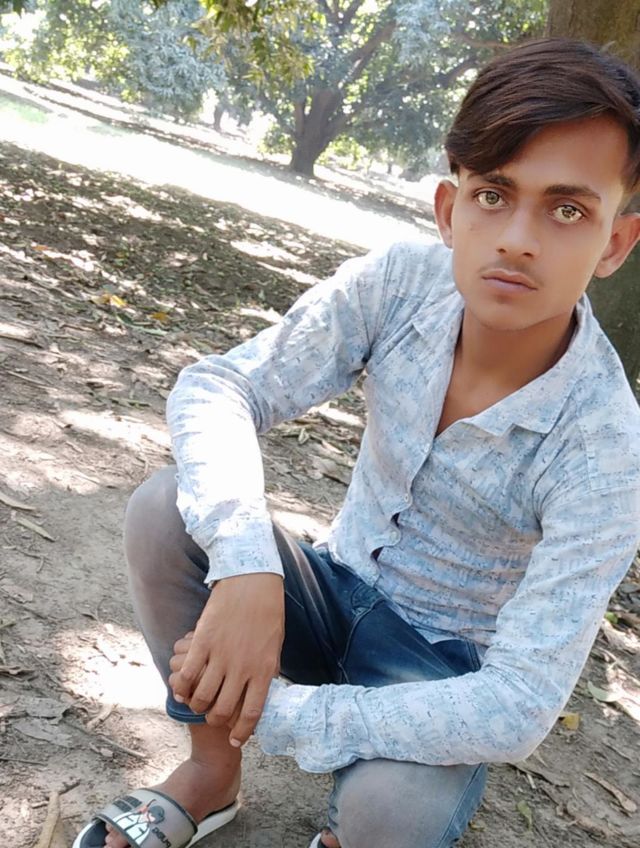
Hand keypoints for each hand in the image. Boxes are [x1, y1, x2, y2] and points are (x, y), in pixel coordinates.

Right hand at [169, 572, 283, 746]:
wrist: (252, 581)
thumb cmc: (268, 610)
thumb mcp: (275, 644)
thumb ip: (267, 669)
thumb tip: (264, 688)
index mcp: (263, 669)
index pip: (251, 713)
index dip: (242, 732)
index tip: (234, 740)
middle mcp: (241, 667)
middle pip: (222, 710)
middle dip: (216, 720)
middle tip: (213, 717)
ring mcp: (220, 655)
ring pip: (203, 696)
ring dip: (198, 705)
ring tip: (198, 703)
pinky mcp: (203, 642)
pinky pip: (188, 674)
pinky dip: (183, 687)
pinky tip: (183, 689)